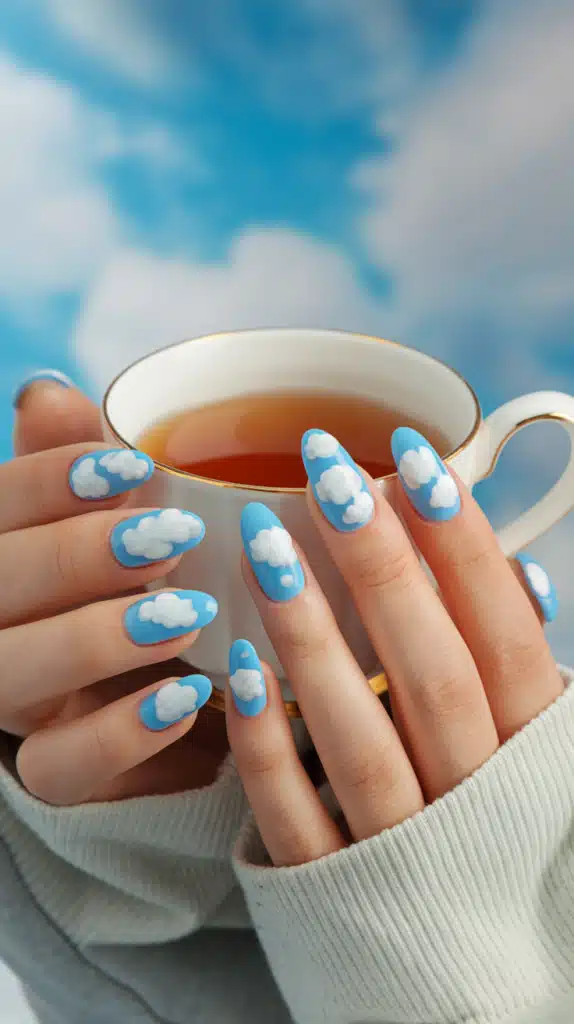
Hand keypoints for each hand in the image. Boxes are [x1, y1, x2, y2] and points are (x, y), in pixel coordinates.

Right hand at [2, 376, 223, 805]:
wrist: (167, 693)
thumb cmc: (133, 584)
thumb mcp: (117, 522)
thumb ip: (77, 464)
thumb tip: (46, 391)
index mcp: (3, 556)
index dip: (44, 482)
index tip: (130, 465)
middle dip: (76, 556)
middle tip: (172, 536)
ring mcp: (16, 706)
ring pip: (5, 676)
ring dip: (92, 640)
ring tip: (187, 610)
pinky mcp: (55, 772)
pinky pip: (58, 768)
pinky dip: (121, 734)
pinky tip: (188, 695)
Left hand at [226, 428, 561, 865]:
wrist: (472, 976)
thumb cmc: (503, 828)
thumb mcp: (538, 751)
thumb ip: (522, 670)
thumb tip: (523, 577)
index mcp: (532, 757)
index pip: (503, 636)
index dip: (461, 545)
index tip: (411, 459)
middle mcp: (472, 801)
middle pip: (429, 670)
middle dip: (380, 564)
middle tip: (326, 472)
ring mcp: (400, 850)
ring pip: (358, 736)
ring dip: (312, 634)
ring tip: (265, 540)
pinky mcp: (330, 889)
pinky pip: (295, 815)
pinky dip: (266, 744)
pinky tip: (237, 667)